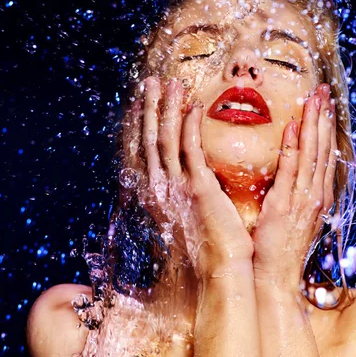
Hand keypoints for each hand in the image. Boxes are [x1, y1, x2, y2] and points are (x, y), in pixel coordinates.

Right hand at [127, 76, 253, 276]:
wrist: (216, 274)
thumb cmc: (203, 251)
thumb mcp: (182, 220)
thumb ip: (176, 199)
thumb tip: (177, 185)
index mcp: (154, 196)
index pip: (140, 153)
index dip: (138, 126)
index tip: (140, 104)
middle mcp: (158, 189)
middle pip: (148, 140)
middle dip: (148, 109)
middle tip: (150, 82)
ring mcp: (176, 188)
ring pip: (165, 140)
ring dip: (167, 109)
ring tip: (169, 83)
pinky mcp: (198, 188)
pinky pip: (190, 150)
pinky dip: (189, 126)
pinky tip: (193, 107)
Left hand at [251, 83, 337, 291]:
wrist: (275, 278)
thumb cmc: (279, 249)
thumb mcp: (292, 218)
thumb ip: (295, 194)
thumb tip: (291, 175)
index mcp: (318, 196)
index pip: (324, 154)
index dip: (325, 127)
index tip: (324, 104)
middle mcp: (317, 195)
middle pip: (323, 148)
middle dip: (324, 117)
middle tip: (324, 89)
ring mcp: (305, 200)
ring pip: (313, 154)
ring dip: (314, 124)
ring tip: (314, 98)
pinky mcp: (286, 205)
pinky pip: (291, 170)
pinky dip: (295, 147)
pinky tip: (294, 126)